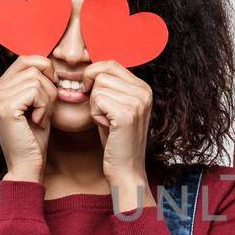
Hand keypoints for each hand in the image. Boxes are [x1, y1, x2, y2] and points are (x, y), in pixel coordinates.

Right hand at [0, 56, 55, 181]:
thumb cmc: (34, 137)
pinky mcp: (4, 107)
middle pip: (33, 66)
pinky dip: (44, 106)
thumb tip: (48, 60)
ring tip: (39, 118)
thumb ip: (35, 82)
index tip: (49, 95)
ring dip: (47, 100)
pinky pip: (35, 91)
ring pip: (36, 79)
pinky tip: (37, 122)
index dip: (45, 71)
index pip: (26, 59)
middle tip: (45, 109)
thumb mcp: (35, 103)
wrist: (27, 165)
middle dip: (48, 86)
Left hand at [84, 60, 153, 211]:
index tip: (90, 93)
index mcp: (144, 88)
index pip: (111, 64)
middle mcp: (144, 91)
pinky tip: (106, 127)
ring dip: (94, 105)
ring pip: (98, 86)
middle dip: (94, 93)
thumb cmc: (116, 141)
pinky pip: (97, 99)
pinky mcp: (127, 113)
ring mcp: (138, 101)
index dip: (93, 76)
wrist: (126, 170)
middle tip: (103, 114)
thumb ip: (110, 86)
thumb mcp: (115, 107)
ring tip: (107, 122)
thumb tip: (89, 68)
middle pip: (102, 73)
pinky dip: (95, 114)